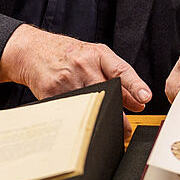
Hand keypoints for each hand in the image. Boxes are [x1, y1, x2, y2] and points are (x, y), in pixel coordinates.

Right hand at [0, 24, 151, 122]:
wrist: (34, 51)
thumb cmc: (68, 54)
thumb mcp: (95, 57)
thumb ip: (117, 76)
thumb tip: (138, 101)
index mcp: (98, 55)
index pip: (121, 71)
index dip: (135, 85)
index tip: (145, 98)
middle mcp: (84, 65)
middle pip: (107, 92)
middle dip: (119, 113)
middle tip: (127, 128)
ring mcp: (67, 79)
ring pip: (89, 104)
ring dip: (100, 118)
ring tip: (107, 128)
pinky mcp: (52, 92)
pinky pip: (70, 110)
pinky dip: (79, 118)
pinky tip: (82, 121)